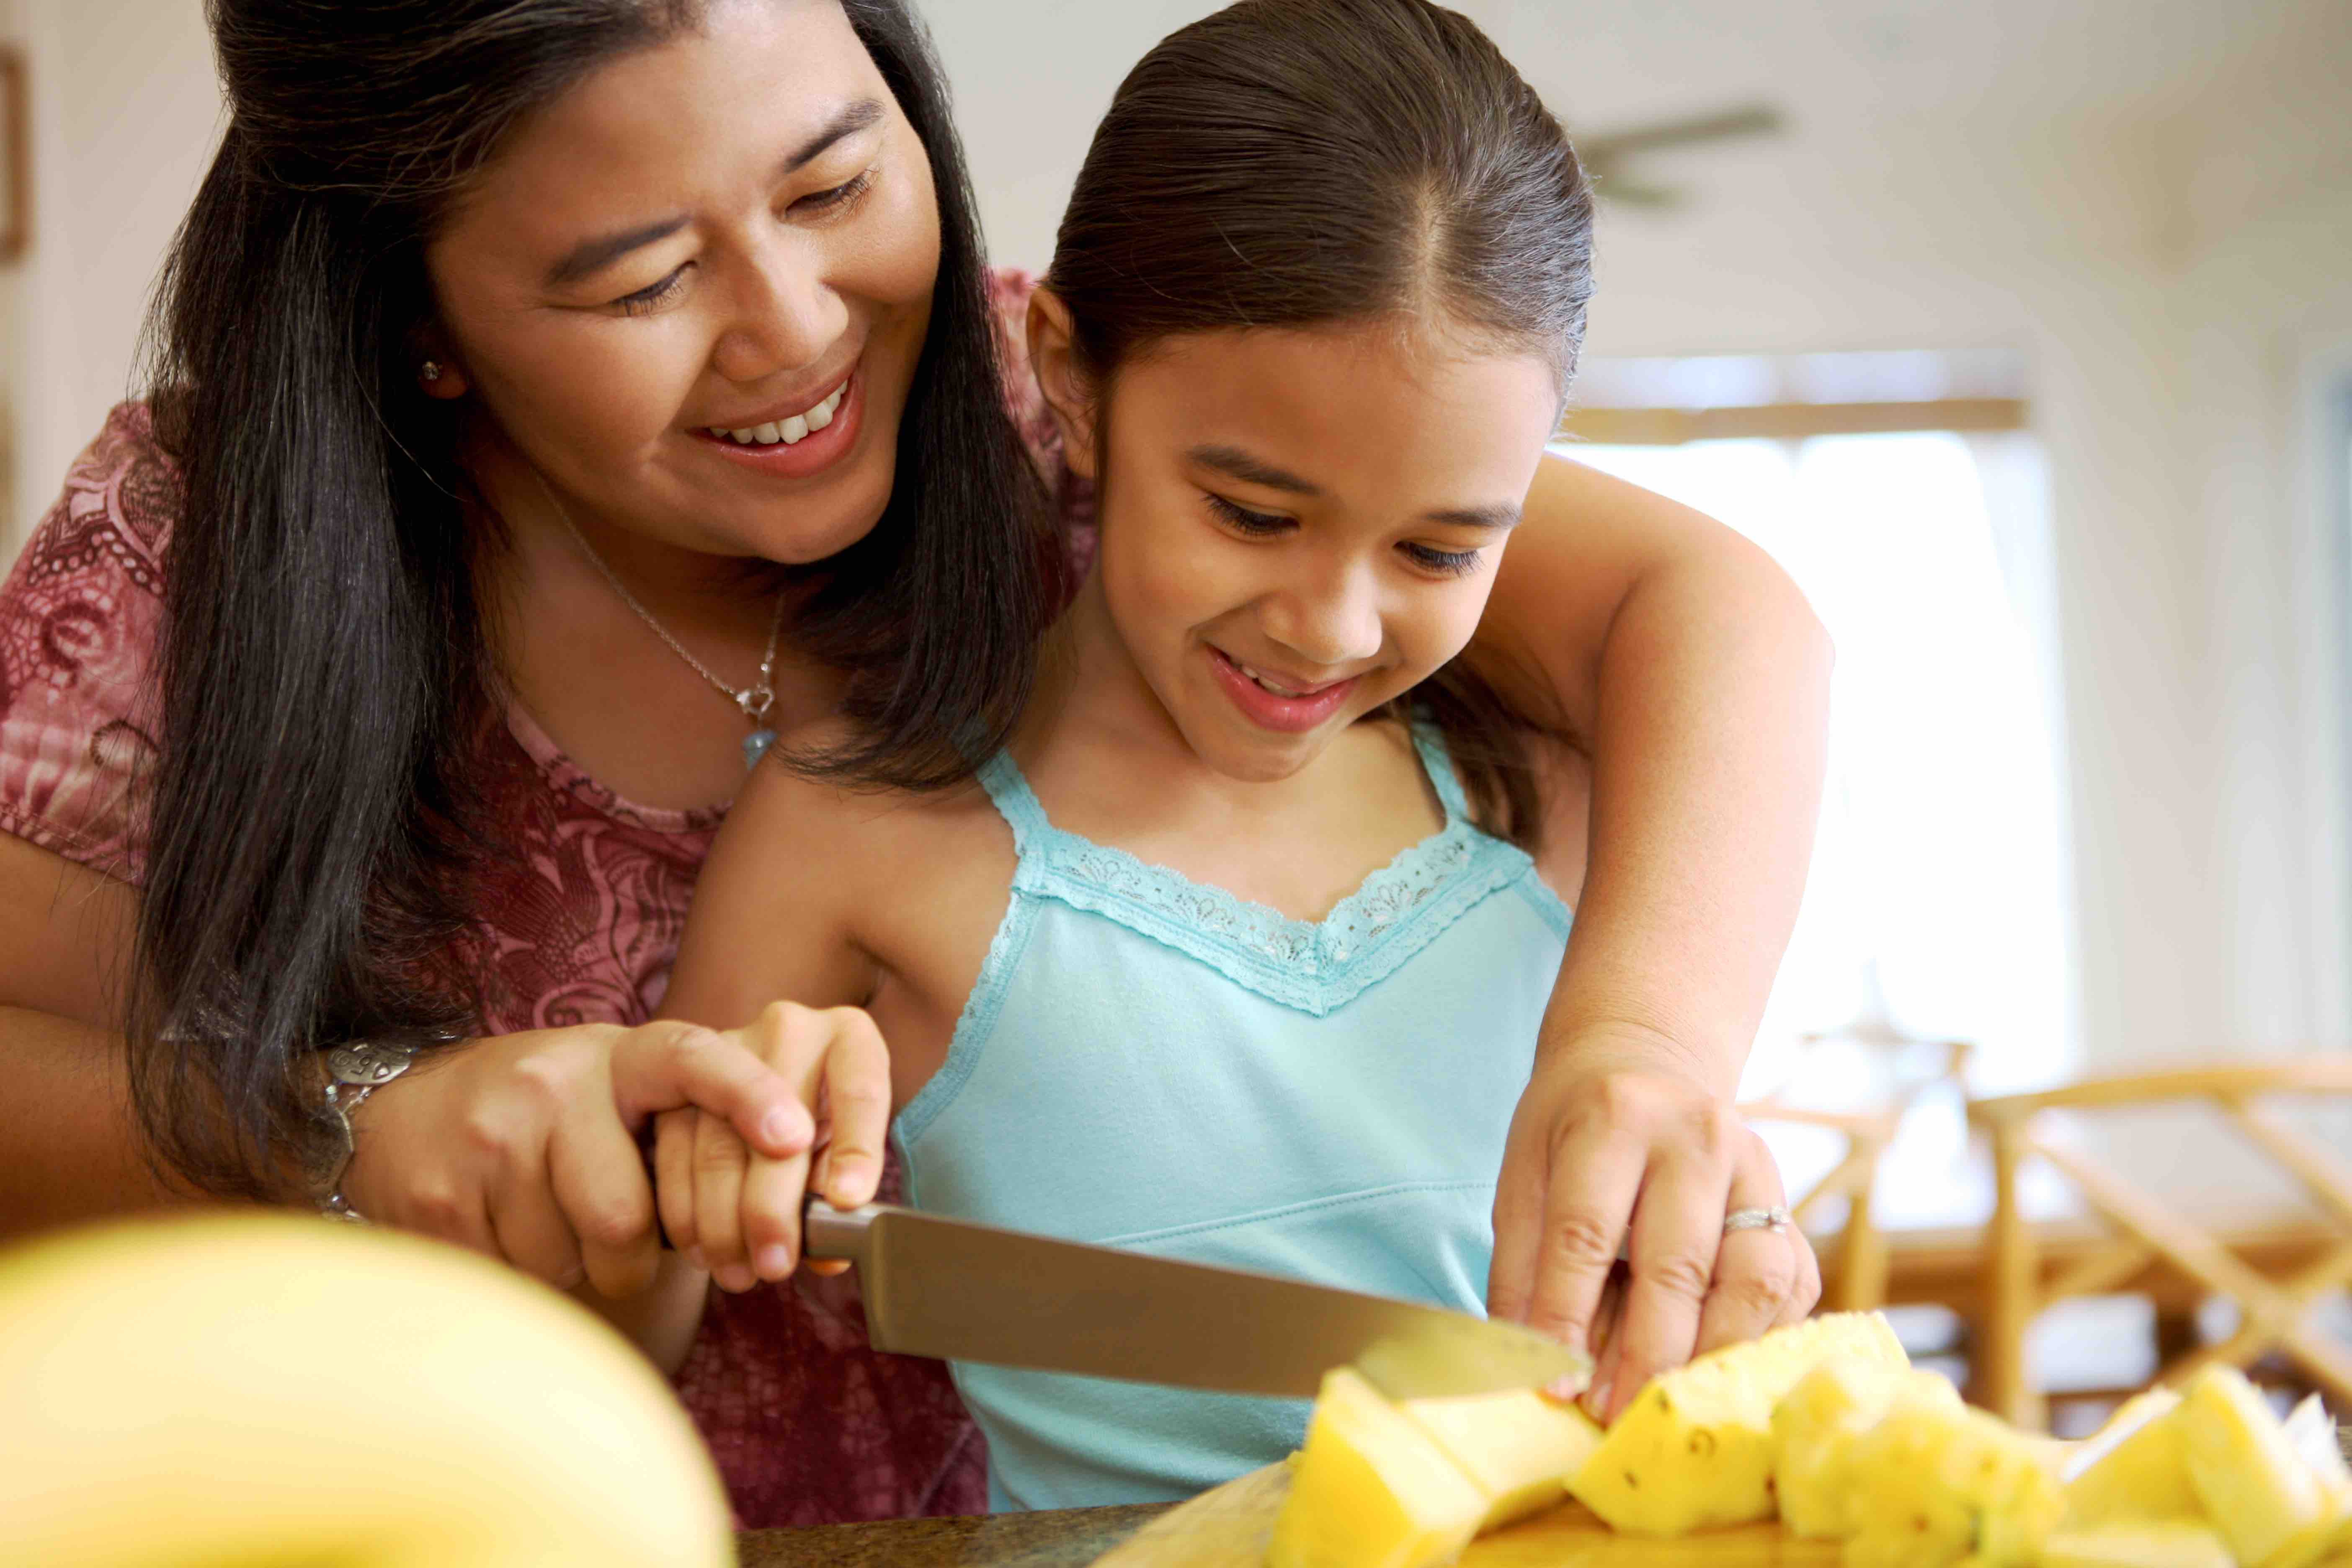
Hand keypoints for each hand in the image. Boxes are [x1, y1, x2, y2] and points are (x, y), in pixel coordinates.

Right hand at [337, 1020, 813, 1298]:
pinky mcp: (438, 1196)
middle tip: (611, 1239)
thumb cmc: (546, 1120)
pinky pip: (512, 1275)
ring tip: (542, 1218)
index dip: (749, 1095)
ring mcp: (488, 1136)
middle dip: (630, 1255)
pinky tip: (499, 1230)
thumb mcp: (614, 1099)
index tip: (795, 1136)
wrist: (403, 1114)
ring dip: (568, 1264)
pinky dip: (519, 1273)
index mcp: (615, 1058)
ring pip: (567, 1257)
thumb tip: (782, 1206)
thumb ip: (681, 1134)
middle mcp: (551, 1082)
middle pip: (625, 1215)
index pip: (692, 1059)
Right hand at [649, 1002, 891, 1293]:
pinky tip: (701, 1251)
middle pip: (779, 1125)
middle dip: (774, 1208)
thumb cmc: (819, 1129)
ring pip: (719, 1145)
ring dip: (725, 1224)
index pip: (860, 1087)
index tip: (846, 1200)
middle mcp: (789, 1029)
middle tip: (776, 1265)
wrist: (762, 1099)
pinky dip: (686, 1213)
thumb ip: (837, 1189)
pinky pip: (672, 1152)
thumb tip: (827, 1251)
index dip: (856, 1146)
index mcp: (848, 1036)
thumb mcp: (842, 1148)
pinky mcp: (674, 1077)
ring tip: (740, 1272)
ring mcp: (727, 1046)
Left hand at [1488, 1030, 1820, 1423]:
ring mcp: (1759, 1168)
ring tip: (1663, 1398)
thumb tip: (1532, 1364)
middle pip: (1678, 1264)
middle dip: (1644, 1355)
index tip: (1553, 1384)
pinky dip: (1753, 1340)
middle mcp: (1698, 1136)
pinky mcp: (1791, 1205)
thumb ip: (1524, 1266)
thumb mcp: (1525, 1172)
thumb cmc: (1574, 1129)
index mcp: (1616, 1117)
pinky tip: (1711, 1365)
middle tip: (1611, 1413)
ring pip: (1755, 1281)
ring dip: (1710, 1354)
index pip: (1586, 1231)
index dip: (1566, 1316)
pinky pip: (1789, 1290)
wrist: (1646, 1064)